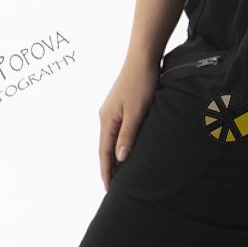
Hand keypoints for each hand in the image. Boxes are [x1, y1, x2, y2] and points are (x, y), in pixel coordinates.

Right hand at [98, 56, 160, 191]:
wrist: (143, 57)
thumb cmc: (141, 83)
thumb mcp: (137, 111)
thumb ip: (128, 135)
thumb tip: (120, 158)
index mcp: (107, 119)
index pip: (105, 152)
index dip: (107, 171)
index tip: (109, 189)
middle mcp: (105, 115)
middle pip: (105, 147)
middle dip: (108, 166)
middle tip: (113, 186)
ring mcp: (112, 109)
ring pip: (110, 138)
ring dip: (113, 155)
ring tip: (119, 172)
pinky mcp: (120, 104)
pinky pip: (116, 129)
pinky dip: (118, 142)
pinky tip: (125, 146)